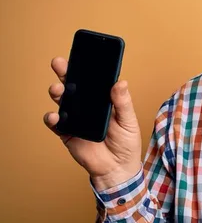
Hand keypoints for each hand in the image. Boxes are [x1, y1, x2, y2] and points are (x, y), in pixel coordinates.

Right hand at [43, 57, 141, 190]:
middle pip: (74, 85)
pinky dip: (52, 118)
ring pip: (62, 100)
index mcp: (103, 99)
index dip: (86, 67)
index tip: (81, 54)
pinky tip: (55, 116)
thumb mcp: (129, 121)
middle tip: (60, 63)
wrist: (118, 168)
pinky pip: (55, 123)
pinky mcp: (67, 132)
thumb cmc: (126, 143)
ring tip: (58, 89)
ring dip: (57, 92)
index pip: (93, 80)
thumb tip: (120, 82)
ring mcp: (75, 118)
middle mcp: (87, 105)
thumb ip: (123, 103)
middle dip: (65, 72)